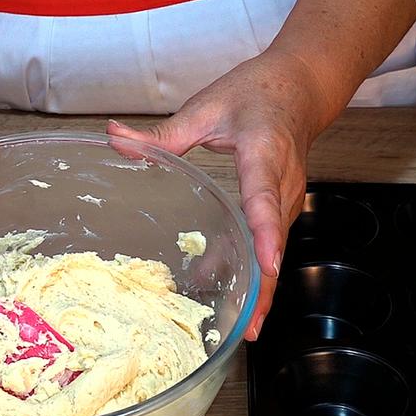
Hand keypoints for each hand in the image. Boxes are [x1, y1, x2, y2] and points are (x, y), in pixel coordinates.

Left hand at [107, 48, 341, 339]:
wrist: (301, 87)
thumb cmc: (257, 93)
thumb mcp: (206, 107)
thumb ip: (162, 133)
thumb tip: (113, 138)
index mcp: (263, 152)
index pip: (264, 196)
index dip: (265, 233)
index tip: (268, 263)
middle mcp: (282, 182)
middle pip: (275, 241)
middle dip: (265, 285)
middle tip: (249, 326)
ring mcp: (287, 198)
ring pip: (275, 250)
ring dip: (262, 289)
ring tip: (243, 328)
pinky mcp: (283, 208)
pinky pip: (270, 245)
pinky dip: (258, 274)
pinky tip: (235, 300)